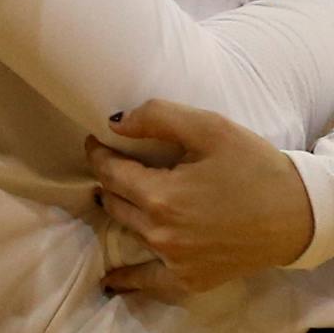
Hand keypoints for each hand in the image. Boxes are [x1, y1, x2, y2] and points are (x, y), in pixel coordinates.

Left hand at [89, 99, 312, 300]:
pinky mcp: (192, 279)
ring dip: (119, 210)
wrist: (301, 215)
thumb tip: (115, 124)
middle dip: (111, 178)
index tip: (98, 141)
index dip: (98, 152)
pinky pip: (149, 282)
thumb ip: (157, 117)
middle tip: (118, 164)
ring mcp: (174, 260)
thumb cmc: (257, 168)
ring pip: (127, 228)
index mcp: (161, 196)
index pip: (109, 171)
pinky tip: (111, 281)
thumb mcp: (210, 128)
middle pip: (114, 199)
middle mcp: (160, 232)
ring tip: (119, 196)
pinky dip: (129, 279)